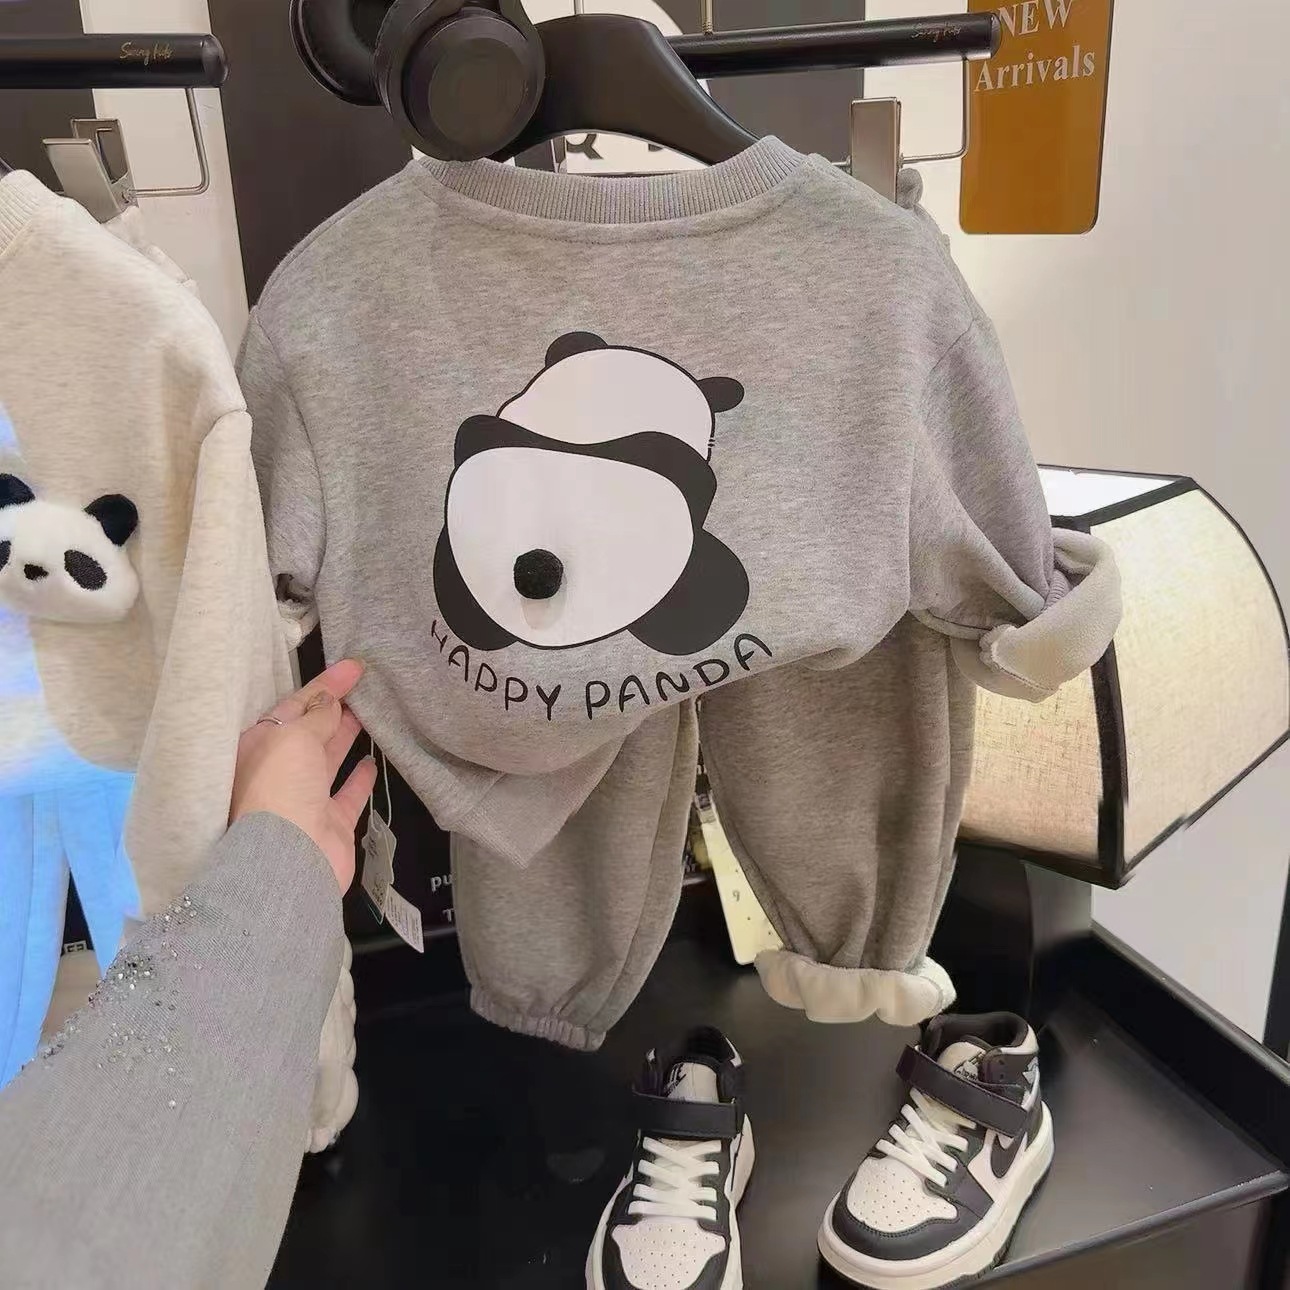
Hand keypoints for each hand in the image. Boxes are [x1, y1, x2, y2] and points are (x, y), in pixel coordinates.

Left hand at [230, 659, 377, 891]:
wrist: (288, 859)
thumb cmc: (281, 787)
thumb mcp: (294, 737)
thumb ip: (316, 716)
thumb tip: (332, 703)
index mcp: (258, 747)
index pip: (293, 706)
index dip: (324, 686)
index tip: (355, 666)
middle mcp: (277, 772)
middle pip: (310, 732)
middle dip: (334, 708)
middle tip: (366, 686)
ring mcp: (304, 800)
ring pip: (329, 760)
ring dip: (346, 736)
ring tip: (372, 713)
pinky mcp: (330, 824)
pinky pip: (347, 794)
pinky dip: (360, 778)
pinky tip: (373, 761)